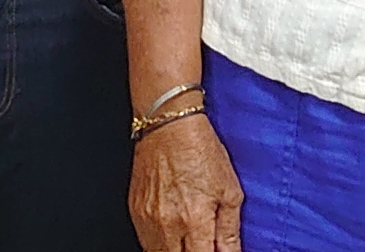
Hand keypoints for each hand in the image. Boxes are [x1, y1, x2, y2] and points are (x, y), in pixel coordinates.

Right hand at [129, 112, 244, 251]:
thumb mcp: (229, 191)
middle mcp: (167, 224)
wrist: (168, 125)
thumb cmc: (200, 151)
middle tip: (202, 244)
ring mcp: (147, 218)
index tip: (215, 251)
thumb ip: (230, 230)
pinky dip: (159, 243)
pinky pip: (145, 240)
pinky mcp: (135, 210)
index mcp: (194, 221)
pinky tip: (173, 234)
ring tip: (188, 240)